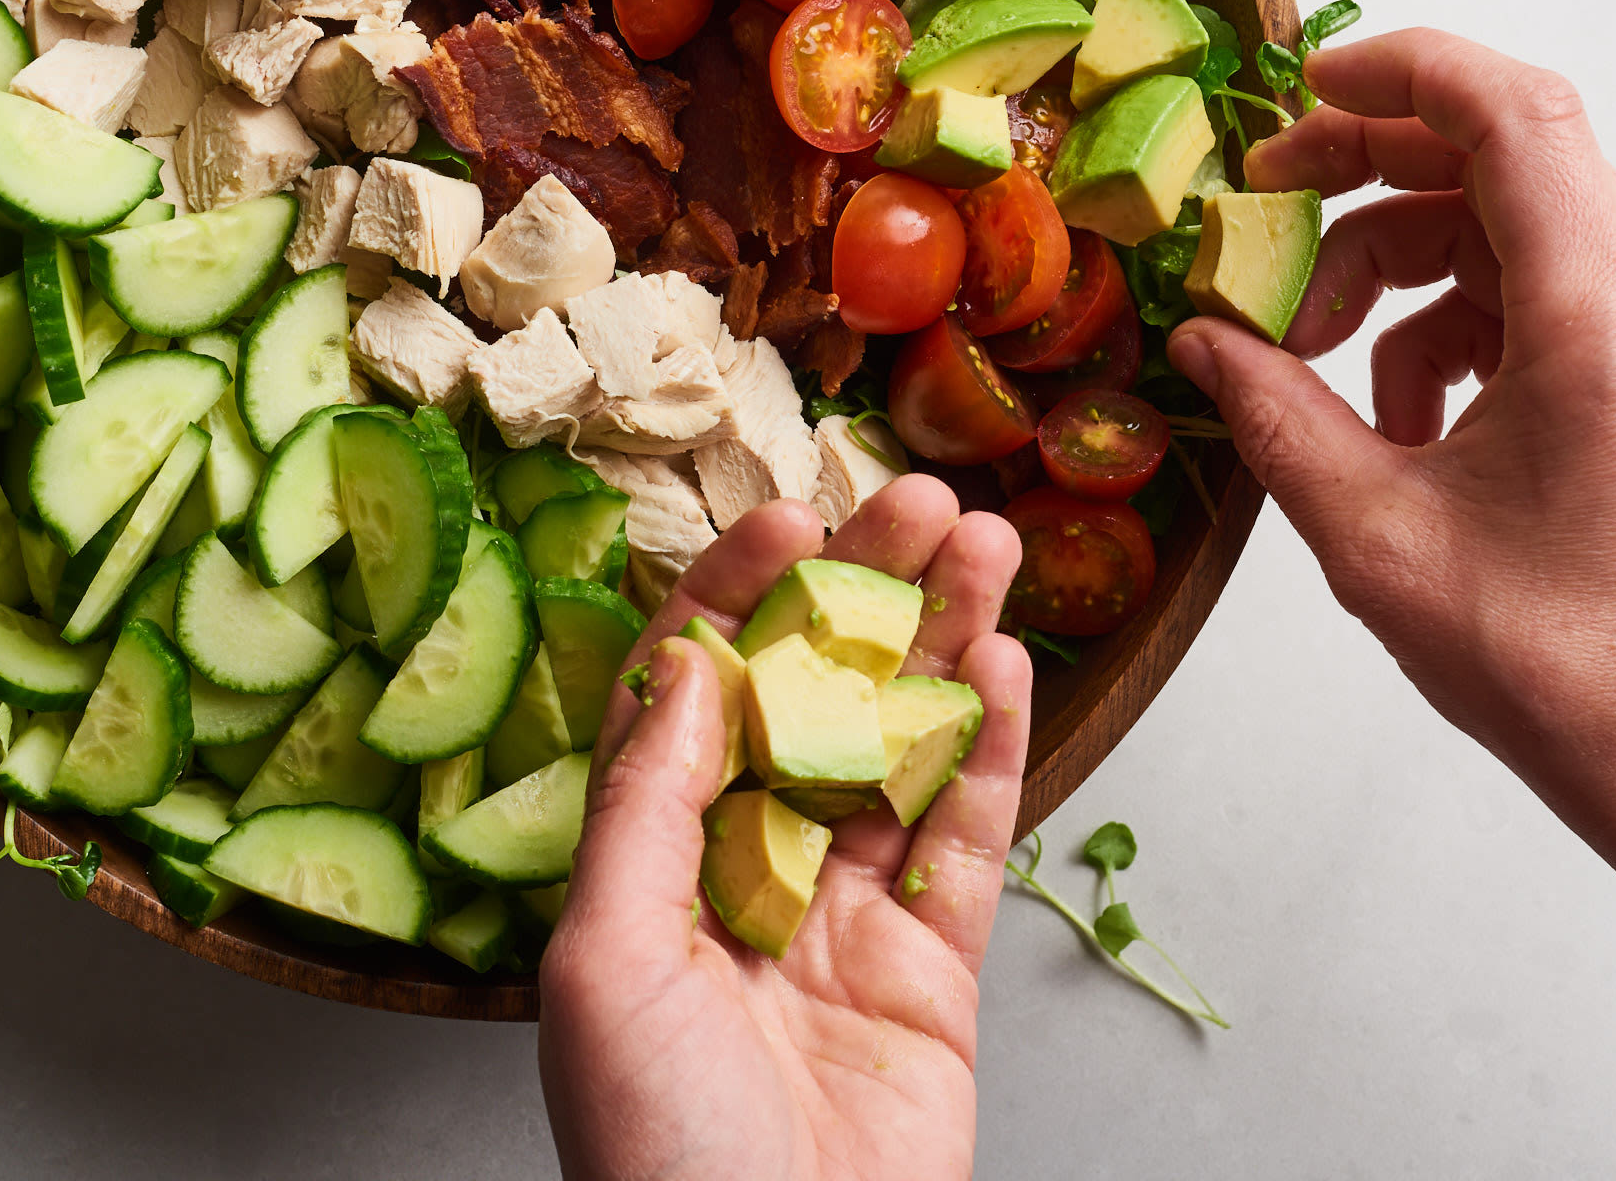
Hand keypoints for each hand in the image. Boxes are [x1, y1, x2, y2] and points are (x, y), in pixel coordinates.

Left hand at [537, 480, 1030, 1180]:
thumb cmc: (655, 1158)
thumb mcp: (606, 960)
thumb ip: (648, 802)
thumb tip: (687, 662)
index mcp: (648, 862)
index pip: (694, 689)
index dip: (740, 594)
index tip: (790, 517)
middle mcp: (745, 872)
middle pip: (813, 698)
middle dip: (865, 593)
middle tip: (919, 501)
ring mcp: (844, 916)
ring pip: (901, 746)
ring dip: (942, 644)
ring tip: (984, 549)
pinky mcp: (931, 970)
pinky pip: (967, 837)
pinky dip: (992, 749)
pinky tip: (1009, 666)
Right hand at [1165, 28, 1615, 1180]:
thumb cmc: (1557, 665)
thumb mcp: (1373, 535)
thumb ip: (1274, 413)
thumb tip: (1202, 339)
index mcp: (1599, 316)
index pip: (1509, 112)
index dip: (1396, 71)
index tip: (1297, 92)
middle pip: (1504, 153)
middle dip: (1368, 169)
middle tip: (1264, 210)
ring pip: (1511, 219)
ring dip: (1398, 260)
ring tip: (1316, 356)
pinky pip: (1538, 282)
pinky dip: (1450, 315)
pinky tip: (1396, 413)